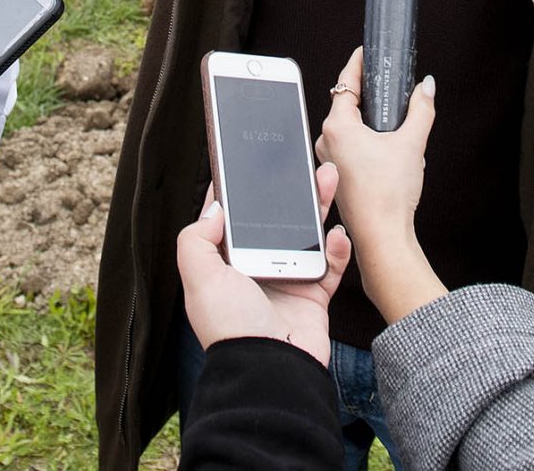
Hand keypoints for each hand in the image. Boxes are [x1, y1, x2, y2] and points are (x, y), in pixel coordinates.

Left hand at [175, 171, 350, 367]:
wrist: (270, 370)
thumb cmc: (231, 327)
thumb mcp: (199, 278)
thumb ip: (196, 239)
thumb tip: (214, 208)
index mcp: (226, 266)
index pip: (230, 221)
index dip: (236, 193)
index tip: (246, 163)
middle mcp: (256, 270)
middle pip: (275, 220)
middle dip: (288, 192)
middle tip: (299, 164)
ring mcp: (287, 281)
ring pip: (306, 233)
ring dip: (318, 206)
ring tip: (328, 179)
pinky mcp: (314, 295)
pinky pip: (330, 264)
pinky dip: (337, 248)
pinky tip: (337, 233)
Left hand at [314, 54, 447, 322]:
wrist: (381, 237)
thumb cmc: (389, 192)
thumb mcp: (412, 143)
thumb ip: (421, 109)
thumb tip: (427, 86)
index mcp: (337, 127)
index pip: (345, 83)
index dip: (357, 63)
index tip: (365, 51)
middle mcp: (326, 141)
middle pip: (344, 106)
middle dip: (363, 93)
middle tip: (382, 80)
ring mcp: (327, 161)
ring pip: (345, 130)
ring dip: (364, 120)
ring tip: (387, 115)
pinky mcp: (335, 178)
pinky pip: (347, 148)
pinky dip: (362, 140)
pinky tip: (383, 148)